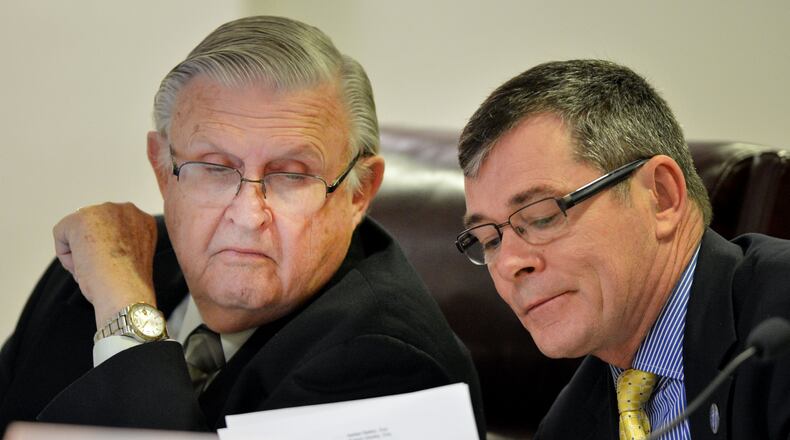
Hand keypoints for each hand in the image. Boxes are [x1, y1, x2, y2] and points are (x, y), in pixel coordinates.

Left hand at [53, 202, 157, 328]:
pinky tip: (83, 265)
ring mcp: (104, 210)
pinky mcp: (81, 218)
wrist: (126, 293)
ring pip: (78, 230)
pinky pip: (61, 234)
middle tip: (104, 269)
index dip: (110, 252)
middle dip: (94, 247)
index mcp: (144, 220)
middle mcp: (128, 210)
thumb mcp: (132, 256)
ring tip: (95, 268)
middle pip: (95, 226)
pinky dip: (66, 256)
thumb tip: (92, 242)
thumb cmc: (129, 285)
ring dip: (81, 251)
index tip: (116, 267)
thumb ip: (119, 242)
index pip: (113, 229)